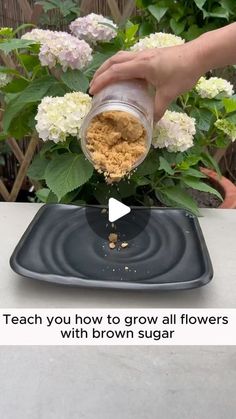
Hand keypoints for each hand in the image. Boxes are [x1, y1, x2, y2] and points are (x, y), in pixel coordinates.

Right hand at [89, 42, 203, 120]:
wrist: (198, 55)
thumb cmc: (184, 72)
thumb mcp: (170, 94)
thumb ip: (158, 109)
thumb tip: (150, 125)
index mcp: (142, 65)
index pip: (115, 71)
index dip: (102, 81)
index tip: (92, 91)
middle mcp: (140, 57)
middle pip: (113, 61)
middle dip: (100, 73)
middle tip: (93, 87)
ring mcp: (145, 54)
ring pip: (120, 57)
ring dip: (109, 67)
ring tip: (103, 80)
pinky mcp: (150, 55)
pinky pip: (129, 58)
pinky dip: (120, 66)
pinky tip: (123, 77)